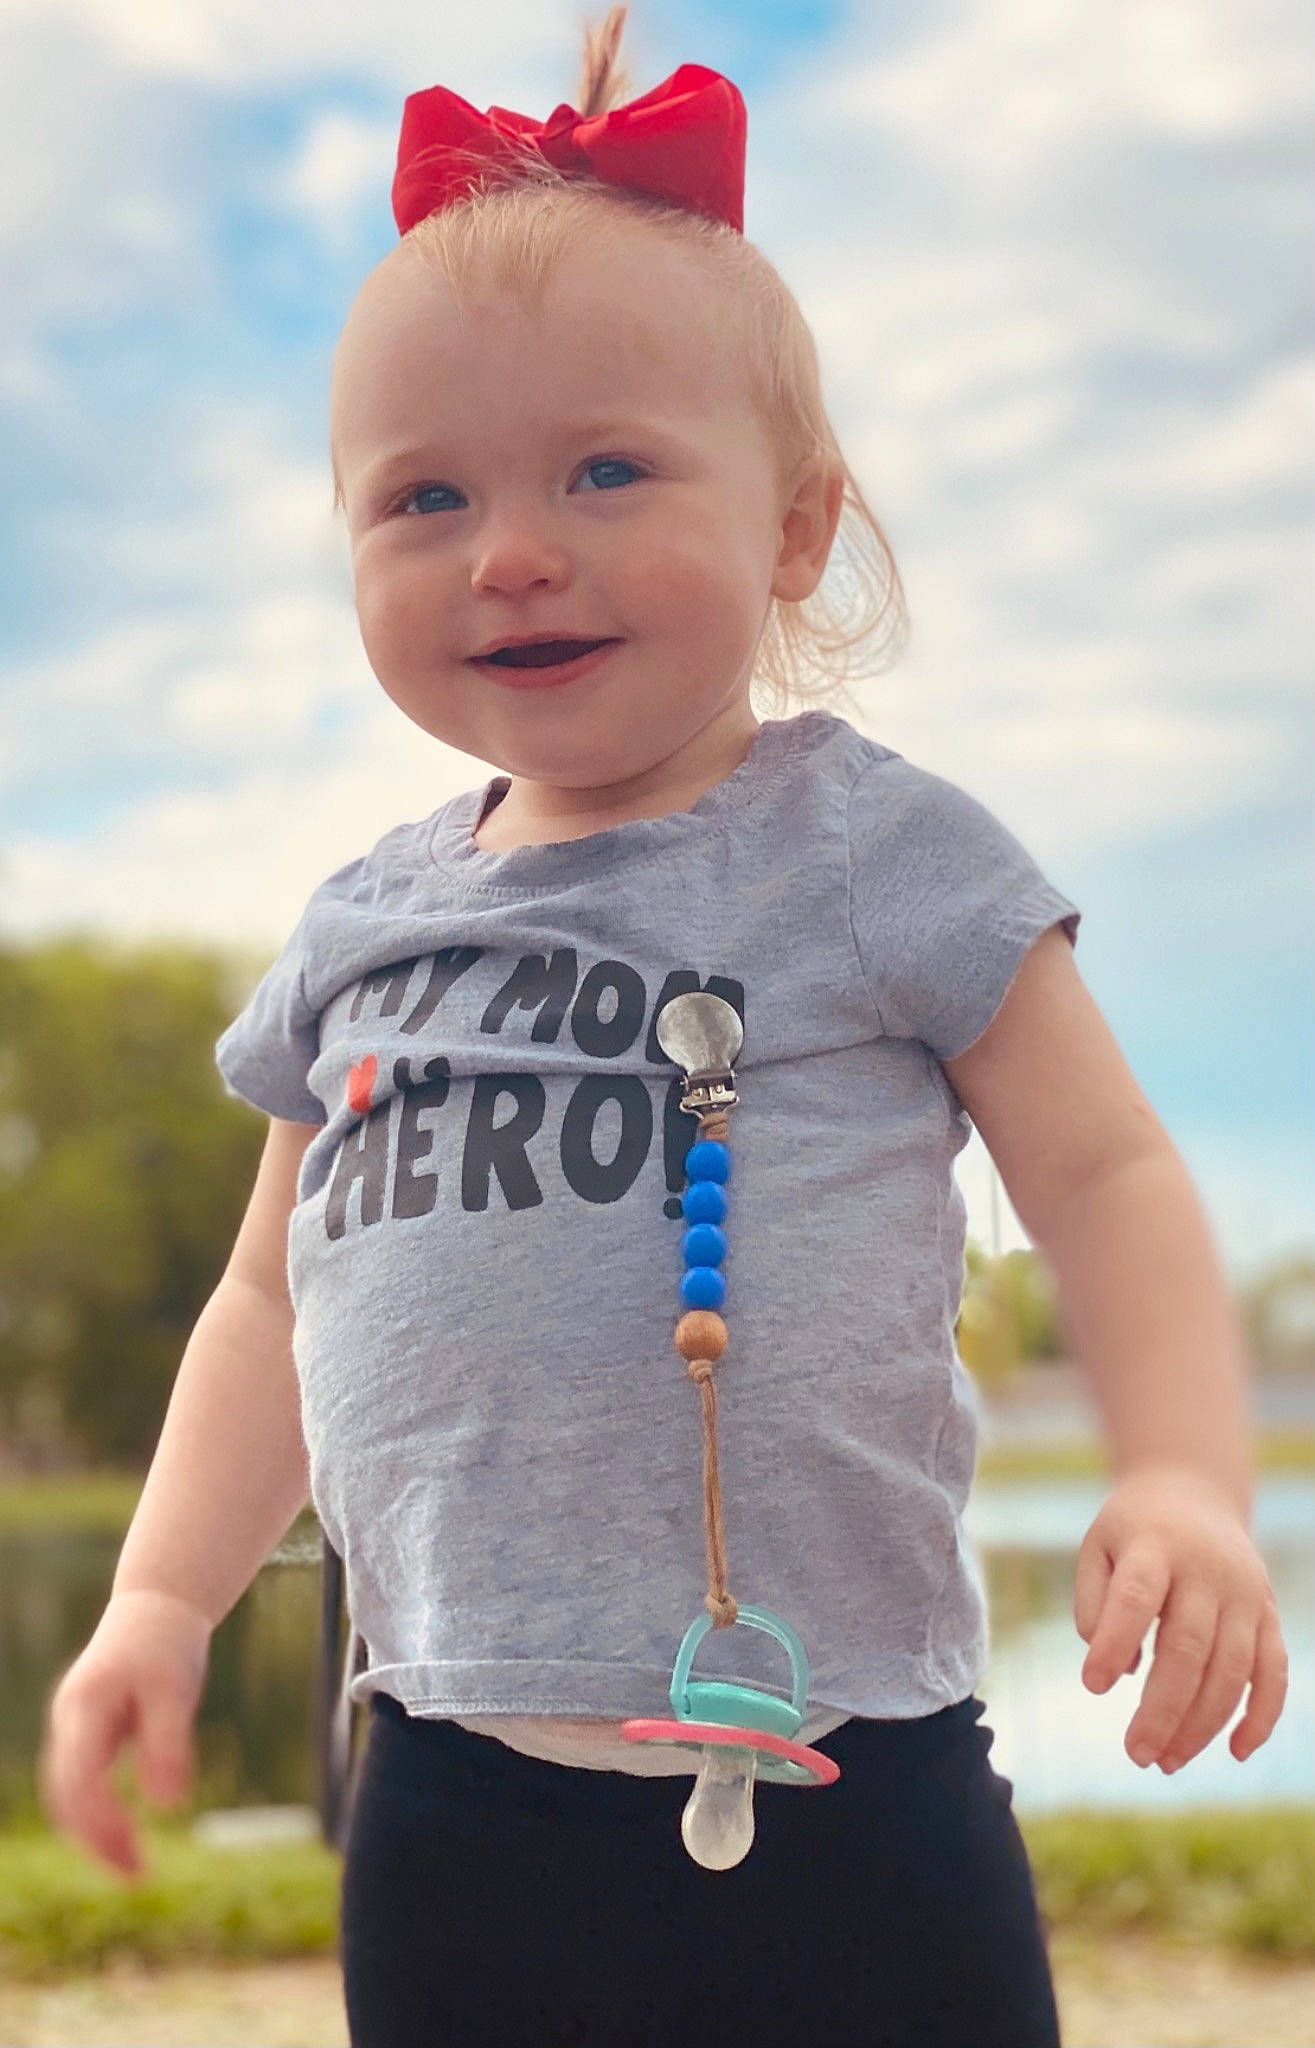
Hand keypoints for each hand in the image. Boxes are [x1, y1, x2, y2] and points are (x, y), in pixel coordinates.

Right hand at [40, 1588, 212, 1877]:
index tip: (135, 1850)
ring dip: (94, 1833)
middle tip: (138, 1876)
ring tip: (135, 1867)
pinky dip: (98, 1814)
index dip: (100, 1821)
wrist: (157, 1604)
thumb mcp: (177, 1690)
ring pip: (67, 1794)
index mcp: (85, 1708)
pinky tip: (127, 1835)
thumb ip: (169, 1743)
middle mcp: (69, 1720)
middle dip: (96, 1840)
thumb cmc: (168, 1644)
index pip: (79, 1780)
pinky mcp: (86, 1733)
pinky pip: (81, 1784)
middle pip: (65, 1795)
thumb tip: (165, 1806)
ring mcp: (72, 1727)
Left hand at [1073, 1465, 1287, 1772]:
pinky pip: (1274, 1672)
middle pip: (1189, 1646)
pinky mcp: (1268, 1614)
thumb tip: (1119, 1671)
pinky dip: (1262, 1716)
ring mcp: (1245, 1594)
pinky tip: (1236, 1752)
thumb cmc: (1134, 1532)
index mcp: (1155, 1545)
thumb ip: (1094, 1603)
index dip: (1115, 1641)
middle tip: (1136, 1754)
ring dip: (1202, 1724)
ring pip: (1232, 1669)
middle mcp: (1207, 1570)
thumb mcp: (1098, 1547)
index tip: (1091, 1686)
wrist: (1194, 1493)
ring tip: (1166, 1761)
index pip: (1136, 1597)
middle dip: (1163, 1708)